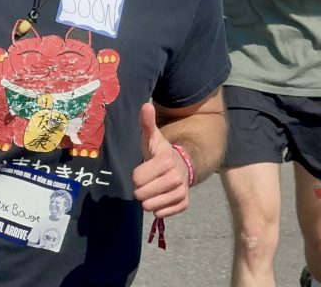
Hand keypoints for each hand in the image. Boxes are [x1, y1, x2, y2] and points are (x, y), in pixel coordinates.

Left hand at [132, 103, 188, 217]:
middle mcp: (175, 177)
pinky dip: (159, 209)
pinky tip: (161, 198)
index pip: (136, 178)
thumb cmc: (161, 153)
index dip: (136, 175)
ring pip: (150, 206)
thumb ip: (147, 123)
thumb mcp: (152, 138)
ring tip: (154, 189)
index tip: (144, 170)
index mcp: (166, 161)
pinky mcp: (184, 204)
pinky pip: (162, 214)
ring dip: (148, 200)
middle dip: (141, 189)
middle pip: (142, 194)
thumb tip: (145, 105)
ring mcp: (180, 192)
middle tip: (148, 181)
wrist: (183, 165)